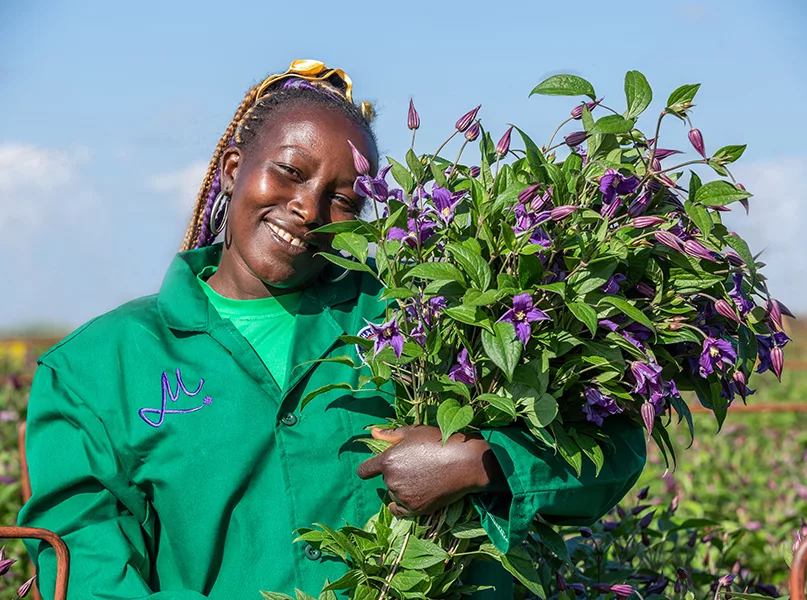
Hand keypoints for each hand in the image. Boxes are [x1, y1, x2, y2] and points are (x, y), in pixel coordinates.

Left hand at [356, 425, 504, 516]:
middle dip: (396, 474)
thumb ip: (389, 435)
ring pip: (395, 494)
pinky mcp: (415, 509)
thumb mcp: (413, 432)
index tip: (375, 469)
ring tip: (423, 477)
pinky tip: (413, 496)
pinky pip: (400, 510)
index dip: (369, 469)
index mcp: (387, 460)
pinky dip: (403, 505)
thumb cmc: (438, 442)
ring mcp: (403, 496)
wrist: (464, 462)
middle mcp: (391, 480)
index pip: (365, 471)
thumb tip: (372, 433)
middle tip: (415, 466)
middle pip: (386, 480)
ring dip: (403, 488)